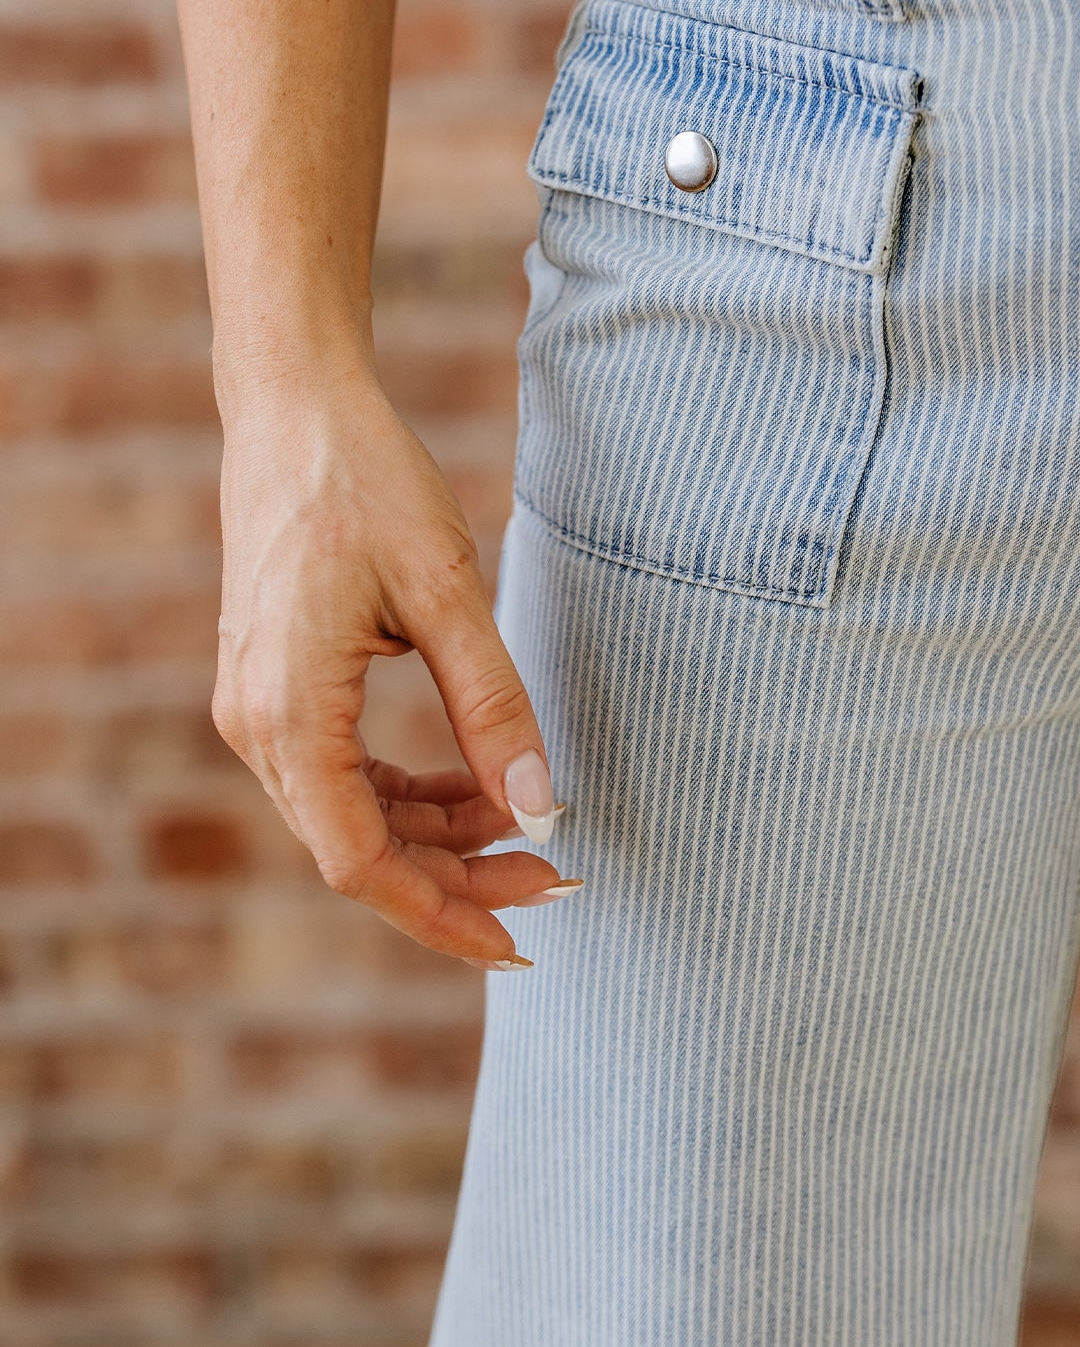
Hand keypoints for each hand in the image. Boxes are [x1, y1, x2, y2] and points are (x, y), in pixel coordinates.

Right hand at [213, 372, 575, 967]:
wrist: (295, 407)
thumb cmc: (367, 483)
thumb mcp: (447, 593)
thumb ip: (493, 706)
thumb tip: (542, 809)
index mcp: (289, 713)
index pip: (360, 862)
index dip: (441, 913)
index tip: (522, 939)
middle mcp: (258, 726)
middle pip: (358, 851)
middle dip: (458, 877)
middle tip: (556, 878)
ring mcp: (259, 710)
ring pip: (351, 819)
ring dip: (439, 836)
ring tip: (528, 830)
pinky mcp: (275, 690)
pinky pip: (342, 776)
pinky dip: (410, 794)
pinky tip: (477, 786)